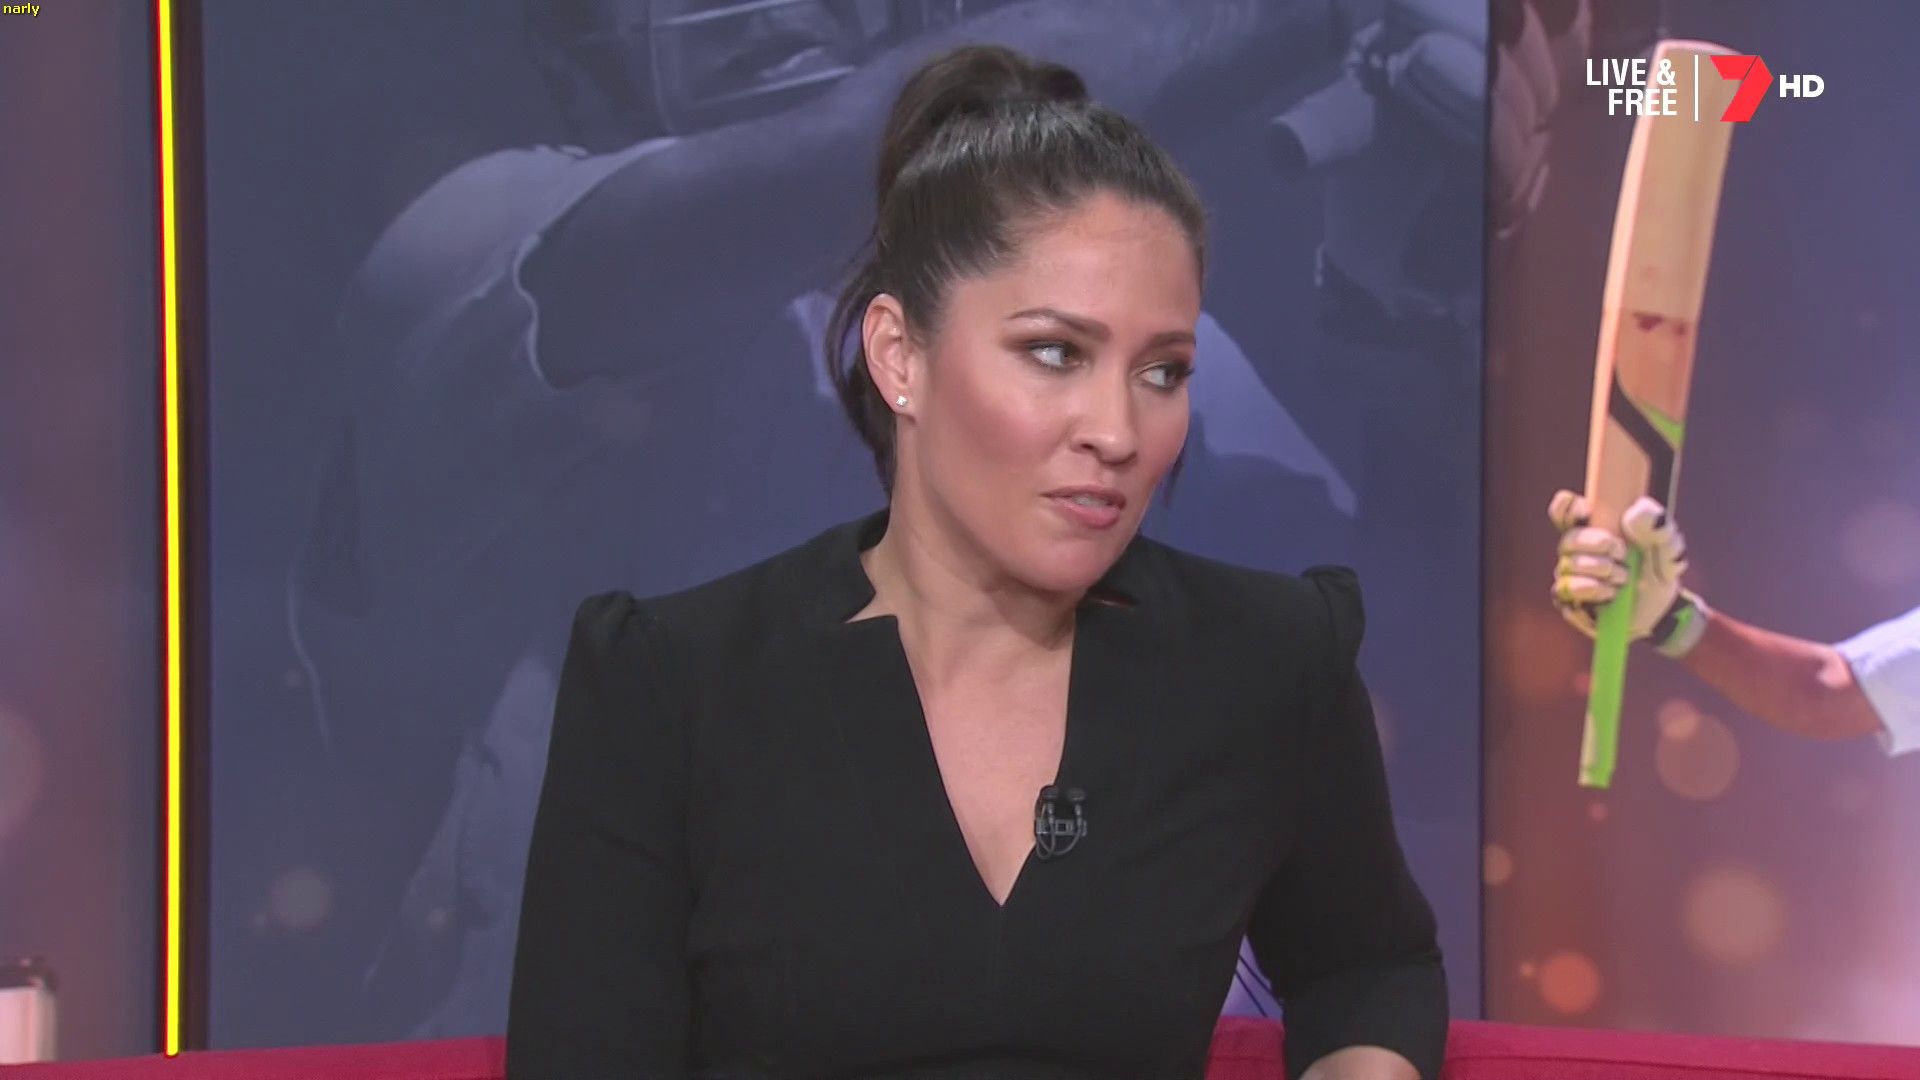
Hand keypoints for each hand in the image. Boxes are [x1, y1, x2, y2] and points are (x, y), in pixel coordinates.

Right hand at [1547, 490, 1710, 657]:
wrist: (1661, 607)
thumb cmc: (1659, 568)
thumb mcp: (1668, 544)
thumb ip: (1657, 525)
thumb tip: (1634, 513)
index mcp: (1594, 528)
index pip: (1566, 511)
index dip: (1567, 507)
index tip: (1586, 512)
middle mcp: (1577, 551)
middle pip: (1568, 540)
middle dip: (1593, 544)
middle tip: (1621, 552)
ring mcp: (1572, 576)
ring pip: (1567, 566)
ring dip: (1598, 569)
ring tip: (1623, 577)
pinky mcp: (1570, 601)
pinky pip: (1565, 591)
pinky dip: (1590, 589)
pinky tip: (1610, 593)